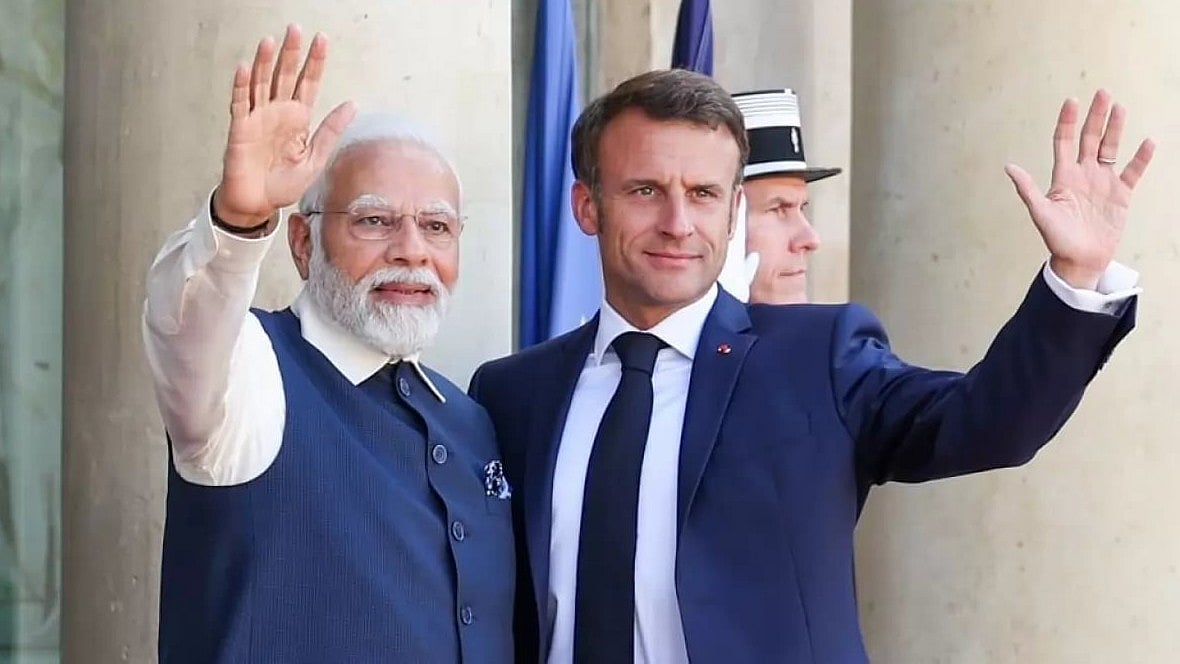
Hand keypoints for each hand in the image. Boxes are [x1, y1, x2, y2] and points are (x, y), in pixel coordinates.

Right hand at [213, 24, 356, 228]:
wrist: (258, 204)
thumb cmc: (282, 184)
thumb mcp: (316, 159)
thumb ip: (331, 131)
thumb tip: (352, 105)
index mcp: (297, 119)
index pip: (308, 83)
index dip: (315, 62)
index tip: (322, 41)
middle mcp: (277, 113)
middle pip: (285, 76)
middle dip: (291, 53)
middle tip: (296, 30)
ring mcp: (257, 118)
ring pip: (260, 83)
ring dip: (264, 62)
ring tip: (271, 41)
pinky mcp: (240, 129)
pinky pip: (240, 103)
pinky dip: (242, 85)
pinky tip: (244, 68)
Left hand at [1005, 89, 1153, 289]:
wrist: (1079, 261)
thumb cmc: (1057, 239)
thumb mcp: (1041, 213)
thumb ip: (1028, 189)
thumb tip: (1009, 167)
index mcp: (1063, 177)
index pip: (1064, 142)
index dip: (1067, 122)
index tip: (1071, 100)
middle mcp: (1083, 174)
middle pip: (1089, 139)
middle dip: (1095, 116)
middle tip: (1102, 92)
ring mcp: (1102, 182)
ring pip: (1110, 148)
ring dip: (1115, 129)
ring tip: (1119, 107)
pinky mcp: (1121, 195)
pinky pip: (1132, 171)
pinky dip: (1141, 158)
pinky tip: (1147, 142)